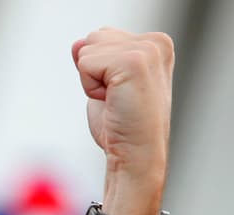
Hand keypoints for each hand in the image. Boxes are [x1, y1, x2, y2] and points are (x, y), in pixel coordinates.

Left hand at [72, 28, 173, 214]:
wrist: (136, 156)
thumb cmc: (124, 127)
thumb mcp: (107, 84)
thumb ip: (96, 59)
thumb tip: (77, 44)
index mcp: (156, 44)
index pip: (102, 37)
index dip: (99, 69)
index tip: (119, 93)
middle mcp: (156, 42)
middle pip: (94, 38)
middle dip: (94, 71)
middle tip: (115, 99)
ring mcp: (147, 50)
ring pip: (88, 49)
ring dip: (92, 80)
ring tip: (115, 100)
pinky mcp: (134, 62)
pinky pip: (86, 63)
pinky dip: (90, 87)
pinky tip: (111, 102)